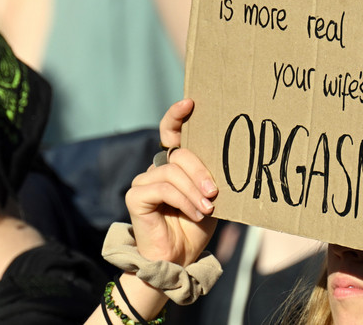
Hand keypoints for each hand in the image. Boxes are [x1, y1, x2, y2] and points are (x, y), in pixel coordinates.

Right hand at [125, 99, 217, 266]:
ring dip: (194, 191)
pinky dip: (182, 201)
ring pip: (172, 172)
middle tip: (214, 192)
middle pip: (179, 154)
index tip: (190, 102)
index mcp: (173, 166)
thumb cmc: (195, 228)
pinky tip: (194, 213)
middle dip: (201, 171)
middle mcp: (156, 169)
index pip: (170, 133)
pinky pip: (162, 188)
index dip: (176, 116)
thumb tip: (227, 156)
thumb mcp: (209, 198)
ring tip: (207, 208)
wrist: (179, 260)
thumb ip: (209, 176)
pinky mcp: (135, 196)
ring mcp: (143, 181)